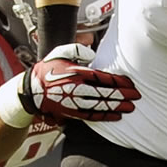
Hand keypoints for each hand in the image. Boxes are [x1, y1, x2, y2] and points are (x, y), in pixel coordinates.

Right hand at [20, 44, 140, 122]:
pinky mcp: (71, 113)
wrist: (30, 91)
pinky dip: (105, 116)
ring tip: (130, 107)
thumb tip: (92, 54)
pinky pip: (91, 116)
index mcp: (76, 73)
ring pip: (100, 105)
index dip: (118, 81)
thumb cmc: (46, 70)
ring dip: (116, 107)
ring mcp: (74, 102)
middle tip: (136, 96)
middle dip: (122, 95)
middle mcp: (76, 88)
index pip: (102, 77)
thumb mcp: (59, 52)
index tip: (130, 83)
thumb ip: (77, 49)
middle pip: (104, 93)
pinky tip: (116, 116)